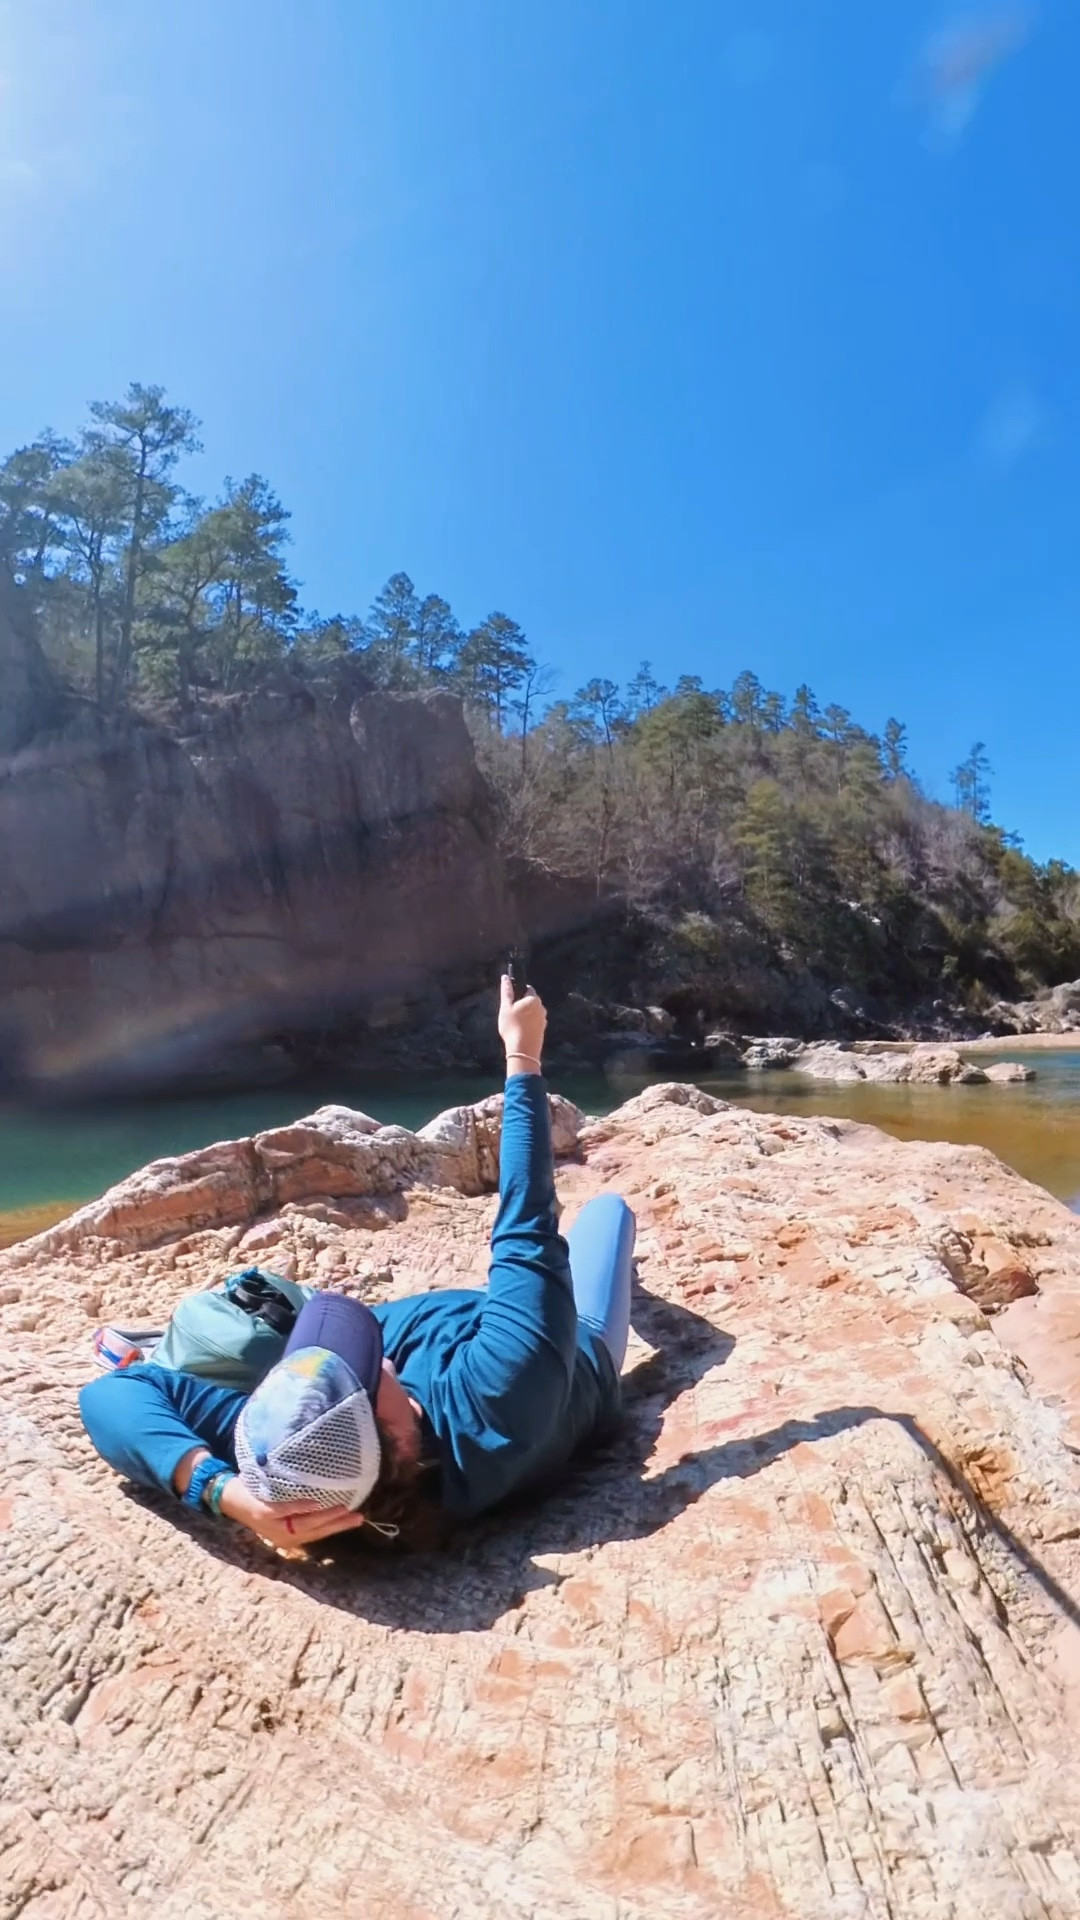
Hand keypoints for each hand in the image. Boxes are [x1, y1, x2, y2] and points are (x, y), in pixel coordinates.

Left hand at [220, 1475, 365, 1549]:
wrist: (227, 1497)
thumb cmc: (258, 1500)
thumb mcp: (279, 1512)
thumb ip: (298, 1510)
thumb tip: (326, 1495)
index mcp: (287, 1538)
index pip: (317, 1535)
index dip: (337, 1528)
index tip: (357, 1519)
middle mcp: (281, 1536)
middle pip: (314, 1532)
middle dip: (337, 1525)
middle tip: (358, 1516)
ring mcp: (272, 1526)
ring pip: (303, 1524)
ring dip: (325, 1517)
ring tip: (343, 1509)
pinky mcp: (263, 1513)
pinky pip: (285, 1510)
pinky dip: (301, 1507)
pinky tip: (315, 1502)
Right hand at [498, 973, 546, 1070]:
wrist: (523, 1051)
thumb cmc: (513, 1027)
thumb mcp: (505, 1008)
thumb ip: (506, 992)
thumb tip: (505, 977)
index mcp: (534, 1000)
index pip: (527, 988)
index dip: (518, 992)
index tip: (510, 1001)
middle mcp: (542, 1008)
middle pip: (530, 1001)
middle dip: (521, 1004)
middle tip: (510, 1014)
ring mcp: (543, 1020)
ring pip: (533, 1013)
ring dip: (525, 1015)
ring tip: (514, 1024)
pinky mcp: (542, 1031)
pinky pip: (534, 1023)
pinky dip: (528, 1024)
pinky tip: (519, 1031)